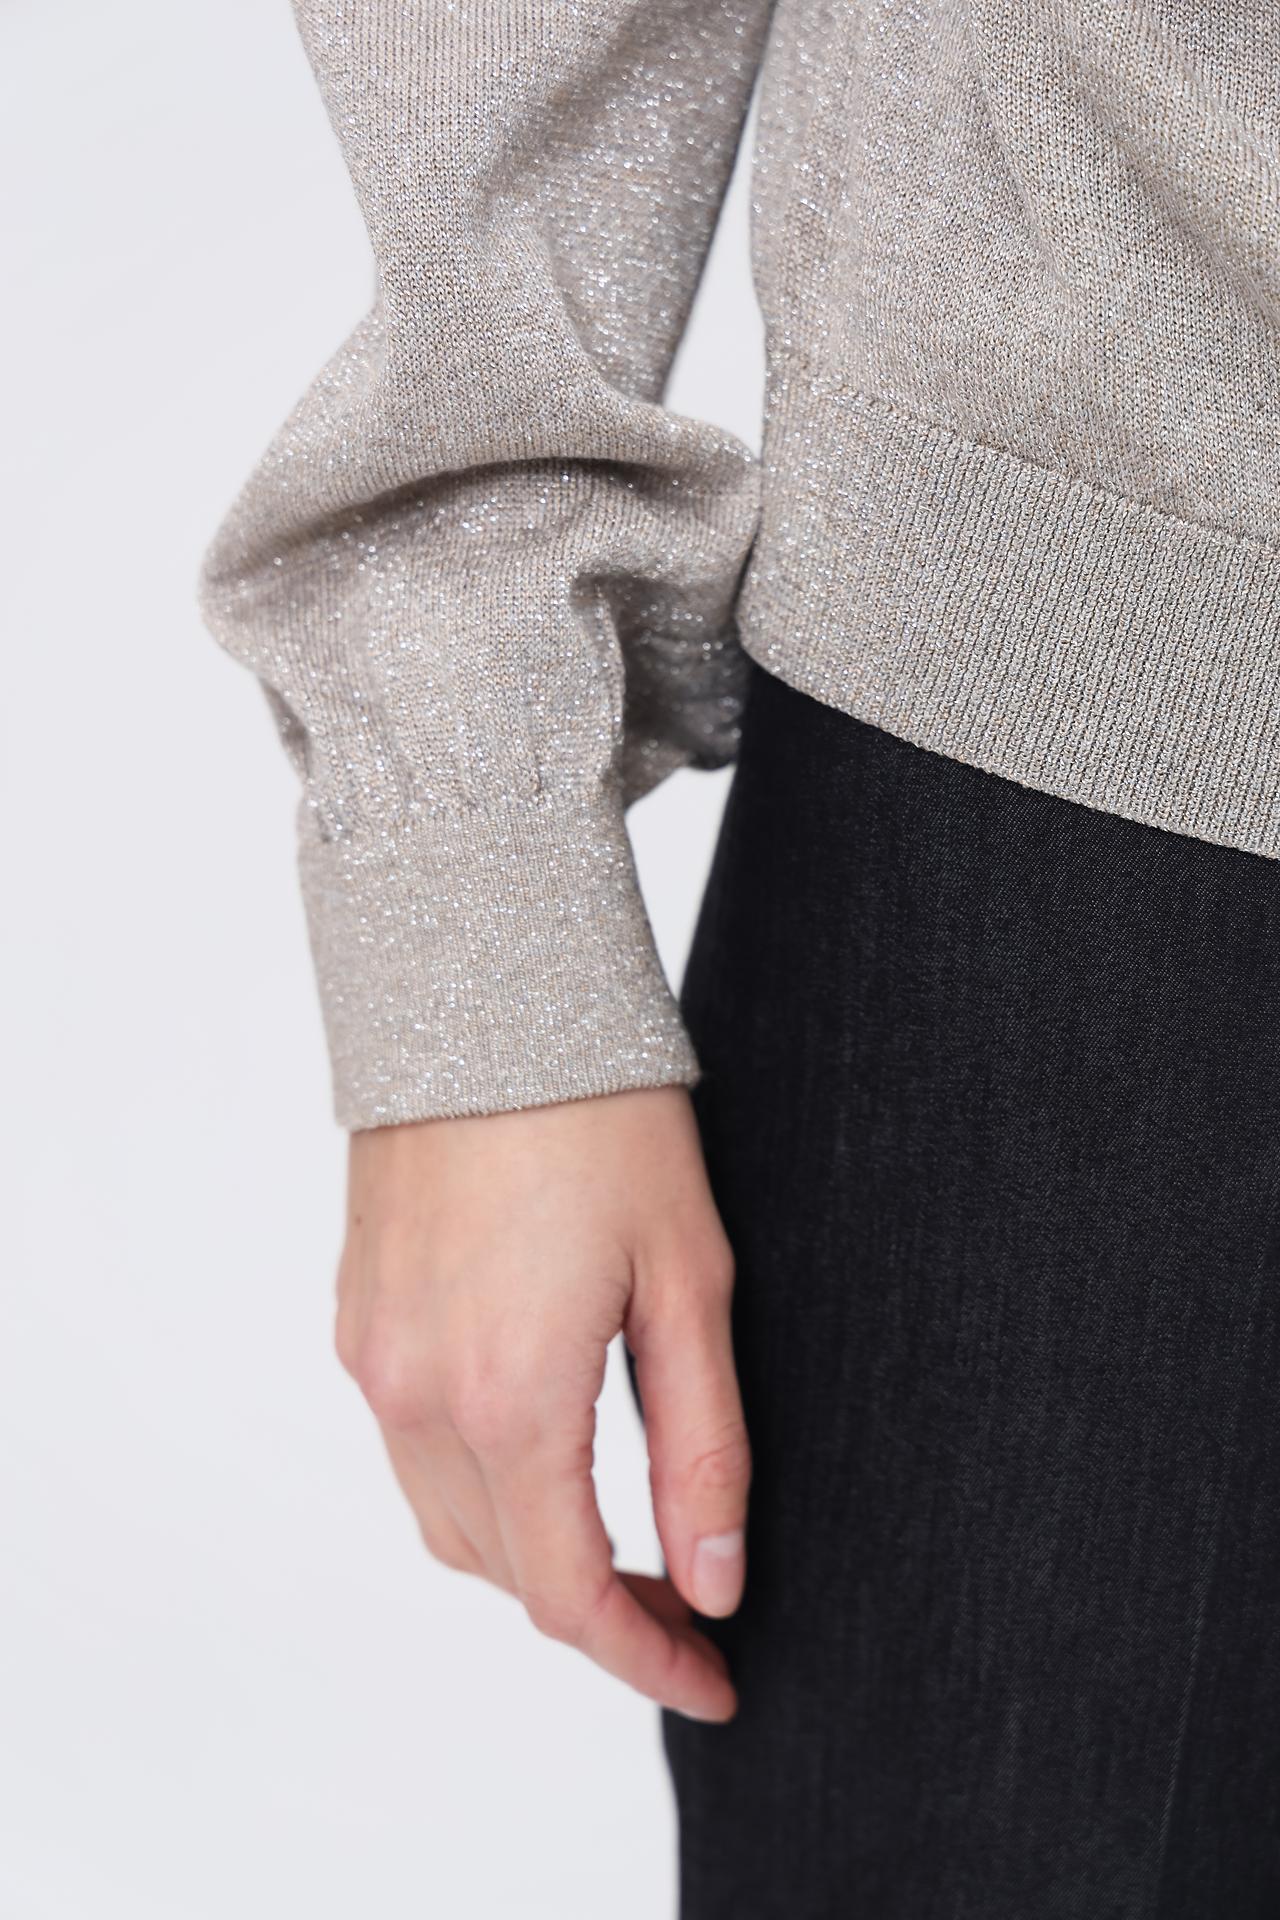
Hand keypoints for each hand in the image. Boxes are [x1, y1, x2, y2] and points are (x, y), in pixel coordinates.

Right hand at [334, 1084, 749, 1720]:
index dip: (648, 1658)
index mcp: (511, 1398)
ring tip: (624, 1546)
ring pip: (446, 1519)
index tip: (715, 1679)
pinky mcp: (357, 1316)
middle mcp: (418, 1394)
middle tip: (690, 1607)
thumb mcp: (688, 1283)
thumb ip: (701, 1448)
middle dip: (600, 1612)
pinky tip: (541, 1457)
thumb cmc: (603, 1118)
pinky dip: (477, 1489)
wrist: (482, 991)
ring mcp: (372, 1356)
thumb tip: (715, 1581)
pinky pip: (408, 1448)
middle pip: (504, 1571)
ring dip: (531, 1558)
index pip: (572, 1595)